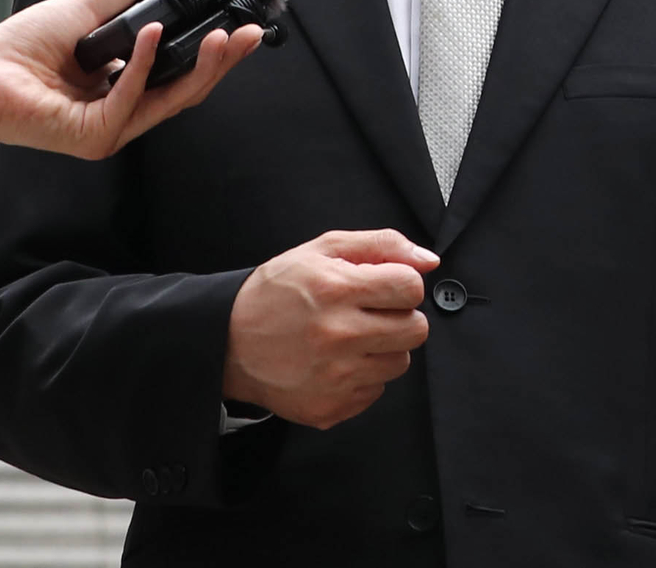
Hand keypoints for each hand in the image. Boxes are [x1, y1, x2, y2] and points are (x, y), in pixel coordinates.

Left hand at [0, 0, 263, 159]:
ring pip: (173, 100)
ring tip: (220, 37)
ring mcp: (114, 126)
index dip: (215, 49)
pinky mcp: (99, 135)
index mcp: (127, 82)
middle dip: (223, 61)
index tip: (240, 26)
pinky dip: (145, 64)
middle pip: (188, 88)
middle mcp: (125, 108)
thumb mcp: (96, 1)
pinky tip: (152, 34)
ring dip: (202, 67)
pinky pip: (133, 98)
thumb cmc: (26, 42)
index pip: (183, 69)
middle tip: (248, 34)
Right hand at [221, 229, 439, 429]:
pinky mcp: (328, 409)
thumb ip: (382, 245)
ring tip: (351, 338)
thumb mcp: (324, 250)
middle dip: (399, 317)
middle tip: (370, 314)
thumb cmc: (278, 291)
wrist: (226, 342)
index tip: (383, 287)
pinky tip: (336, 363)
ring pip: (401, 363)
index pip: (411, 288)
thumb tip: (429, 261)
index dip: (402, 284)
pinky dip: (362, 377)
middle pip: (416, 330)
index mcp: (337, 290)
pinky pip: (375, 392)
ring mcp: (334, 378)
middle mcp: (337, 336)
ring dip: (384, 349)